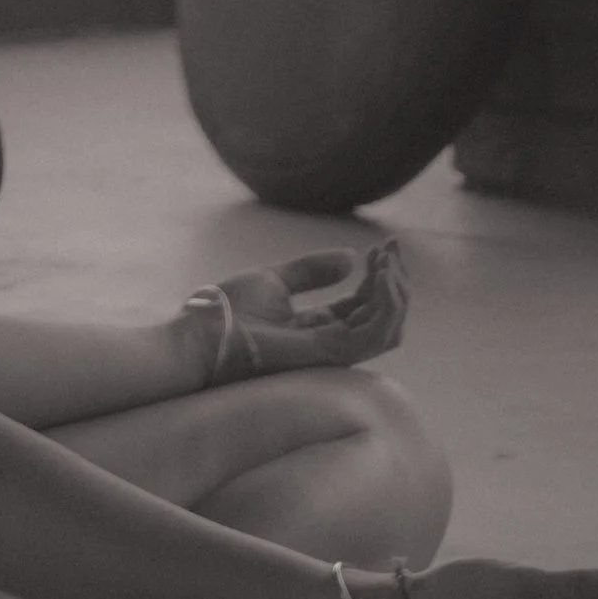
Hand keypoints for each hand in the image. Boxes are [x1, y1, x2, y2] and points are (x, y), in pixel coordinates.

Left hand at [180, 241, 409, 382]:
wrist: (201, 333)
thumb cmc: (229, 312)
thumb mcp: (276, 280)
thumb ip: (312, 271)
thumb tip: (352, 258)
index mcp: (320, 329)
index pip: (367, 307)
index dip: (381, 276)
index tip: (385, 245)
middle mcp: (331, 344)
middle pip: (383, 319)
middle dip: (395, 281)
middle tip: (392, 248)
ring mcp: (331, 352)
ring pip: (388, 330)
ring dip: (396, 293)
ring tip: (387, 261)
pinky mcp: (327, 353)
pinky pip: (374, 336)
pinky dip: (386, 306)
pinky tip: (381, 276)